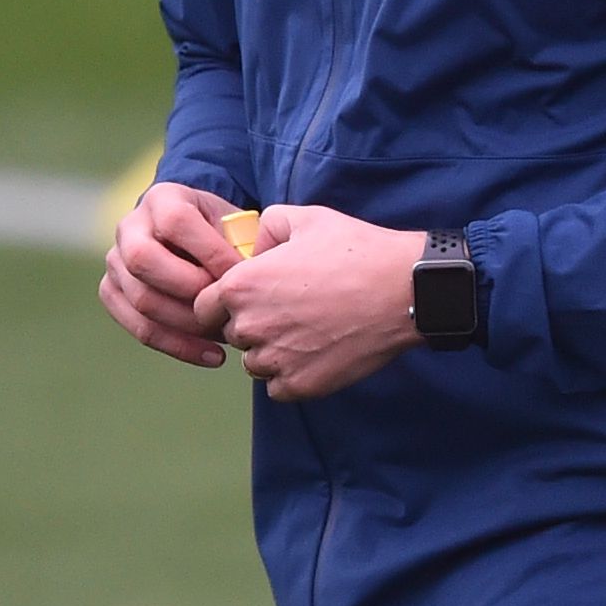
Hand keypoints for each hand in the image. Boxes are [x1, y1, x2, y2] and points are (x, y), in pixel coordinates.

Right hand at [101, 181, 244, 368]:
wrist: (197, 241)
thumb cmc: (225, 235)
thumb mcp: (236, 226)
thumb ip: (243, 243)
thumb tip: (250, 276)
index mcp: (162, 199)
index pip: (175, 223)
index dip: (210, 252)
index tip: (243, 277)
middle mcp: (129, 226)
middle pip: (143, 261)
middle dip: (190, 291)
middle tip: (226, 308)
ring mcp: (115, 260)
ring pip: (141, 299)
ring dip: (187, 325)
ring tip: (227, 336)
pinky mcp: (112, 292)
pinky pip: (138, 326)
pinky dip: (178, 346)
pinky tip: (214, 356)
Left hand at [196, 204, 427, 402]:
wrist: (402, 290)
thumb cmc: (355, 250)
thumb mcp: (303, 218)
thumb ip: (265, 229)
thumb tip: (253, 252)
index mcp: (241, 285)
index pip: (203, 308)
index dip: (221, 303)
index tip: (248, 300)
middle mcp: (250, 325)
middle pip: (233, 335)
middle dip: (252, 324)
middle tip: (289, 310)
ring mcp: (275, 359)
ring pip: (254, 363)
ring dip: (270, 352)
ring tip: (305, 331)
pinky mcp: (300, 385)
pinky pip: (277, 387)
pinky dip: (290, 375)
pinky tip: (314, 353)